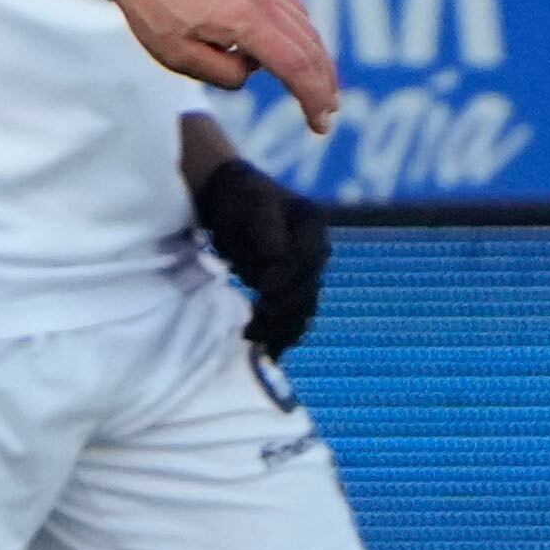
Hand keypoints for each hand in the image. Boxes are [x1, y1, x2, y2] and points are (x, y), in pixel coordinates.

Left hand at [113, 0, 336, 127]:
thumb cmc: (153, 14)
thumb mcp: (179, 58)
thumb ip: (223, 74)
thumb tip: (252, 72)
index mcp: (244, 20)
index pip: (294, 64)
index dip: (312, 96)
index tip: (320, 123)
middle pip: (309, 46)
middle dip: (323, 83)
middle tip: (328, 112)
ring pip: (305, 25)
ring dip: (318, 58)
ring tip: (320, 87)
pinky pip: (292, 7)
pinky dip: (303, 33)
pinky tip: (300, 49)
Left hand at [192, 151, 331, 353]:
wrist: (231, 200)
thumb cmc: (239, 197)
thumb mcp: (250, 201)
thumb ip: (265, 225)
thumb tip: (275, 253)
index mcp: (313, 223)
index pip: (304, 258)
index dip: (284, 276)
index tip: (260, 288)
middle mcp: (319, 249)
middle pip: (306, 288)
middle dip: (280, 307)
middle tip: (253, 323)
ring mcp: (309, 271)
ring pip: (303, 307)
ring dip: (281, 328)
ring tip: (253, 340)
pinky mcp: (296, 287)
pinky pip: (296, 316)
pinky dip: (283, 334)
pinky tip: (268, 351)